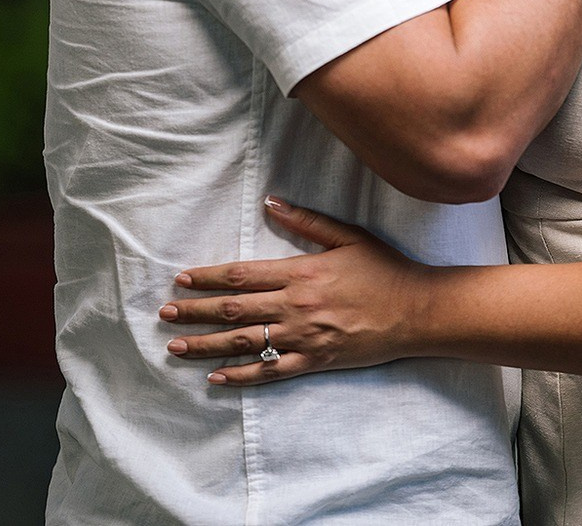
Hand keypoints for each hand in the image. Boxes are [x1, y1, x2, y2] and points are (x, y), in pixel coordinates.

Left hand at [157, 197, 429, 386]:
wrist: (417, 310)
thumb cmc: (384, 270)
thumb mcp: (348, 236)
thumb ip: (306, 222)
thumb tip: (269, 204)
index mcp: (301, 272)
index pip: (242, 275)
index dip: (208, 277)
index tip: (181, 279)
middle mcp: (296, 305)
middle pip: (234, 309)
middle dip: (195, 311)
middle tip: (165, 313)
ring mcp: (304, 335)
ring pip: (244, 341)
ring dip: (205, 344)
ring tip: (175, 347)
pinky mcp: (315, 360)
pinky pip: (270, 371)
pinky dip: (240, 375)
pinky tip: (215, 378)